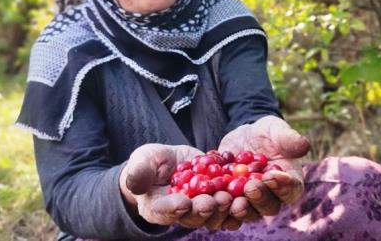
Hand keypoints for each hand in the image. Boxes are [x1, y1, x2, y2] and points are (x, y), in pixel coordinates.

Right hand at [119, 143, 233, 229]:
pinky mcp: (219, 198)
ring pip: (215, 215)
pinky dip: (239, 201)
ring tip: (231, 197)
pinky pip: (231, 206)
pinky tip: (246, 192)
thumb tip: (134, 183)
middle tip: (214, 200)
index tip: (183, 203)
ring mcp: (202, 208)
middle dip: (204, 210)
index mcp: (158, 208)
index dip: (174, 209)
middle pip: (193, 217)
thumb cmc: (150, 163)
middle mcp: (182, 214)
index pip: (164, 212)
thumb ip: (139, 172)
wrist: (170, 163)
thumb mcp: (142, 161)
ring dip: (224, 209)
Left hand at [218, 116, 310, 224]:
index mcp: (289, 183)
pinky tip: (208, 198)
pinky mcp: (230, 202)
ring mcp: (250, 203)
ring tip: (229, 199)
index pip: (291, 189)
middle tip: (251, 187)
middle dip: (259, 198)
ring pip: (246, 212)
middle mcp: (272, 198)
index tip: (272, 176)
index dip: (283, 186)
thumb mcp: (276, 130)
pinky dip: (217, 206)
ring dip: (238, 208)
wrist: (244, 137)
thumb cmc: (267, 133)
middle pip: (268, 206)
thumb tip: (305, 145)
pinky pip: (224, 209)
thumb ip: (289, 138)